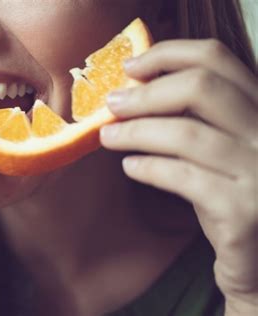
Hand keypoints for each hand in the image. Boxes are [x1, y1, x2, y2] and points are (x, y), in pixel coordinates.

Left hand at [99, 39, 257, 313]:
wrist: (256, 256)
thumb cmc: (226, 192)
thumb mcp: (215, 146)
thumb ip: (189, 116)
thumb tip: (130, 91)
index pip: (217, 58)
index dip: (168, 54)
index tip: (130, 66)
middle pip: (201, 88)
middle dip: (145, 94)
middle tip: (111, 104)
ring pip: (188, 134)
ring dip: (137, 132)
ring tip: (107, 137)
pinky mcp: (244, 211)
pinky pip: (185, 178)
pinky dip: (150, 168)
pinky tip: (129, 167)